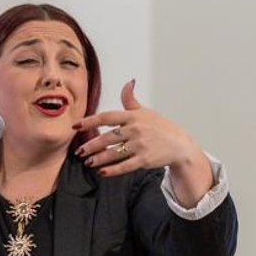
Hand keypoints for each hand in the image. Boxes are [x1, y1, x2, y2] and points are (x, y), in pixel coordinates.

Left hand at [73, 80, 209, 184]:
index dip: (90, 121)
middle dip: (91, 145)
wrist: (179, 144)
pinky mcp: (145, 159)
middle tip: (80, 151)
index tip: (76, 126)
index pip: (107, 117)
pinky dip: (113, 170)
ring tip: (88, 162)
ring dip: (99, 159)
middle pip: (107, 138)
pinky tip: (102, 172)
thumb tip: (128, 82)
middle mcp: (135, 130)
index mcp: (133, 116)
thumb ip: (131, 100)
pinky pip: (125, 166)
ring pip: (114, 153)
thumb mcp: (145, 111)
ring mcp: (140, 145)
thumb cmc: (161, 127)